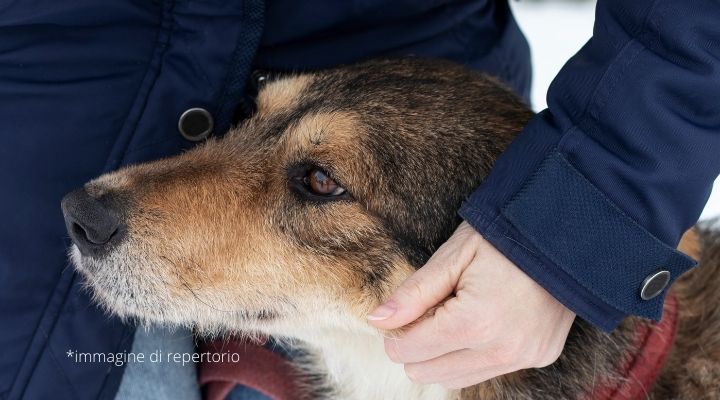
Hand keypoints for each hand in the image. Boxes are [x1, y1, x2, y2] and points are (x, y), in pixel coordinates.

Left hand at [367, 222, 574, 388]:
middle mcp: (501, 350)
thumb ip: (413, 293)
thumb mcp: (452, 257)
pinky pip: (486, 371)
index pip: (409, 350)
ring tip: (457, 314)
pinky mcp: (539, 358)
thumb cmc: (504, 237)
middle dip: (418, 344)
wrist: (567, 234)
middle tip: (434, 308)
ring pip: (454, 379)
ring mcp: (523, 357)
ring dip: (443, 354)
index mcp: (475, 323)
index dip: (396, 331)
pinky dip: (471, 355)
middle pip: (426, 372)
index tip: (406, 309)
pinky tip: (480, 324)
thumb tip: (377, 321)